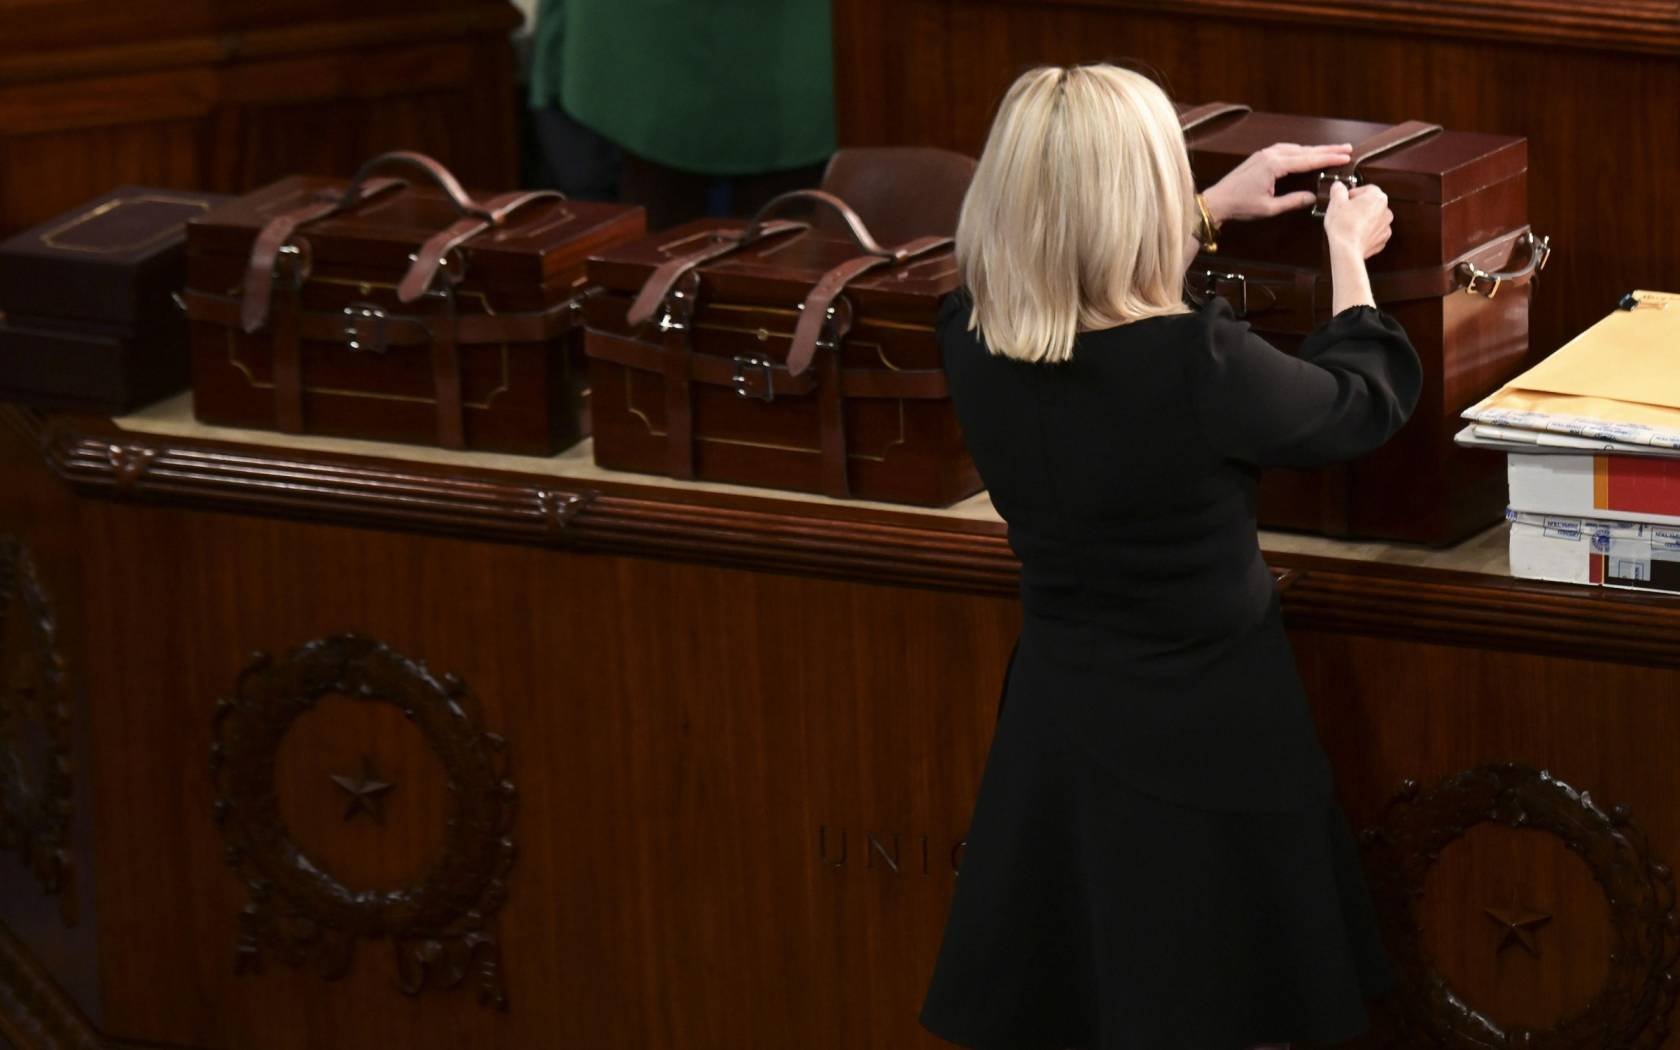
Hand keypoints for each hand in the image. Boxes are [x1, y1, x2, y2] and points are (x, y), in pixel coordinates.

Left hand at [1200, 142, 1353, 223]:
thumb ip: (1293, 201)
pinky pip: (1285, 150)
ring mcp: (1264, 153)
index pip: (1308, 159)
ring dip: (1315, 149)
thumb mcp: (1269, 208)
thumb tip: (1313, 197)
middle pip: (1305, 150)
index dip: (1329, 158)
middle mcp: (1270, 155)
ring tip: (1333, 151)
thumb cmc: (1240, 206)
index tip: (1345, 157)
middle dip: (1327, 149)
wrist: (1216, 201)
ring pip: (1296, 148)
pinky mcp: (1260, 156)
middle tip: (1347, 148)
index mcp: (1274, 165)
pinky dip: (1300, 151)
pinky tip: (1308, 154)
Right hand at [1323, 182, 1392, 259]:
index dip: (1353, 194)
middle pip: (1371, 204)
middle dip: (1359, 207)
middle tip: (1345, 213)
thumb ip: (1338, 189)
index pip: (1366, 189)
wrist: (1347, 250)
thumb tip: (1338, 186)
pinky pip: (1374, 232)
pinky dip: (1366, 233)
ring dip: (1363, 220)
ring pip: (1373, 218)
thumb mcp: (1336, 201)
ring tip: (1349, 225)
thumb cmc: (1343, 225)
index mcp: (1378, 197)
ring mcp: (1386, 226)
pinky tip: (1354, 234)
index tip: (1344, 200)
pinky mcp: (1382, 240)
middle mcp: (1386, 210)